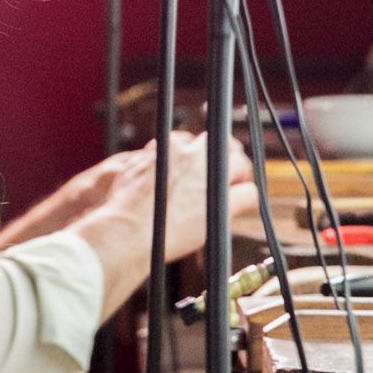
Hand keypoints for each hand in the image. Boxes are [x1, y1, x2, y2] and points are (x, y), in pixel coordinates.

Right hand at [86, 132, 258, 263]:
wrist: (125, 232)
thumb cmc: (122, 210)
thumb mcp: (128, 172)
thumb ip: (147, 160)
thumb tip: (152, 154)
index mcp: (170, 147)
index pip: (194, 141)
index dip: (197, 156)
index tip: (196, 168)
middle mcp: (193, 156)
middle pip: (221, 144)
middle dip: (223, 158)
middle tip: (222, 176)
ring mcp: (209, 177)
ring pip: (240, 164)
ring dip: (237, 176)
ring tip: (231, 192)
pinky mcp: (222, 201)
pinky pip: (250, 194)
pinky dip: (247, 200)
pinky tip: (239, 208)